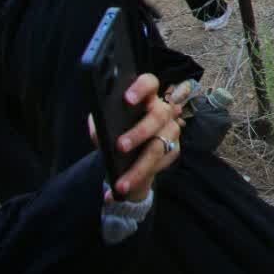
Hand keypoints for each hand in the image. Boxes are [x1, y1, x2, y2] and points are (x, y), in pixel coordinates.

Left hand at [88, 73, 180, 201]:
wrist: (128, 155)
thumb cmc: (118, 130)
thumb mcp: (106, 125)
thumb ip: (102, 122)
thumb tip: (98, 129)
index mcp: (146, 98)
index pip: (150, 82)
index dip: (141, 88)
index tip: (127, 99)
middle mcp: (163, 111)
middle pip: (158, 116)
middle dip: (139, 133)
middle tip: (120, 146)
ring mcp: (172, 130)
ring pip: (159, 147)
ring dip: (139, 168)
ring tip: (120, 185)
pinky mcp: (175, 149)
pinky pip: (160, 165)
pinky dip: (140, 179)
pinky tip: (123, 191)